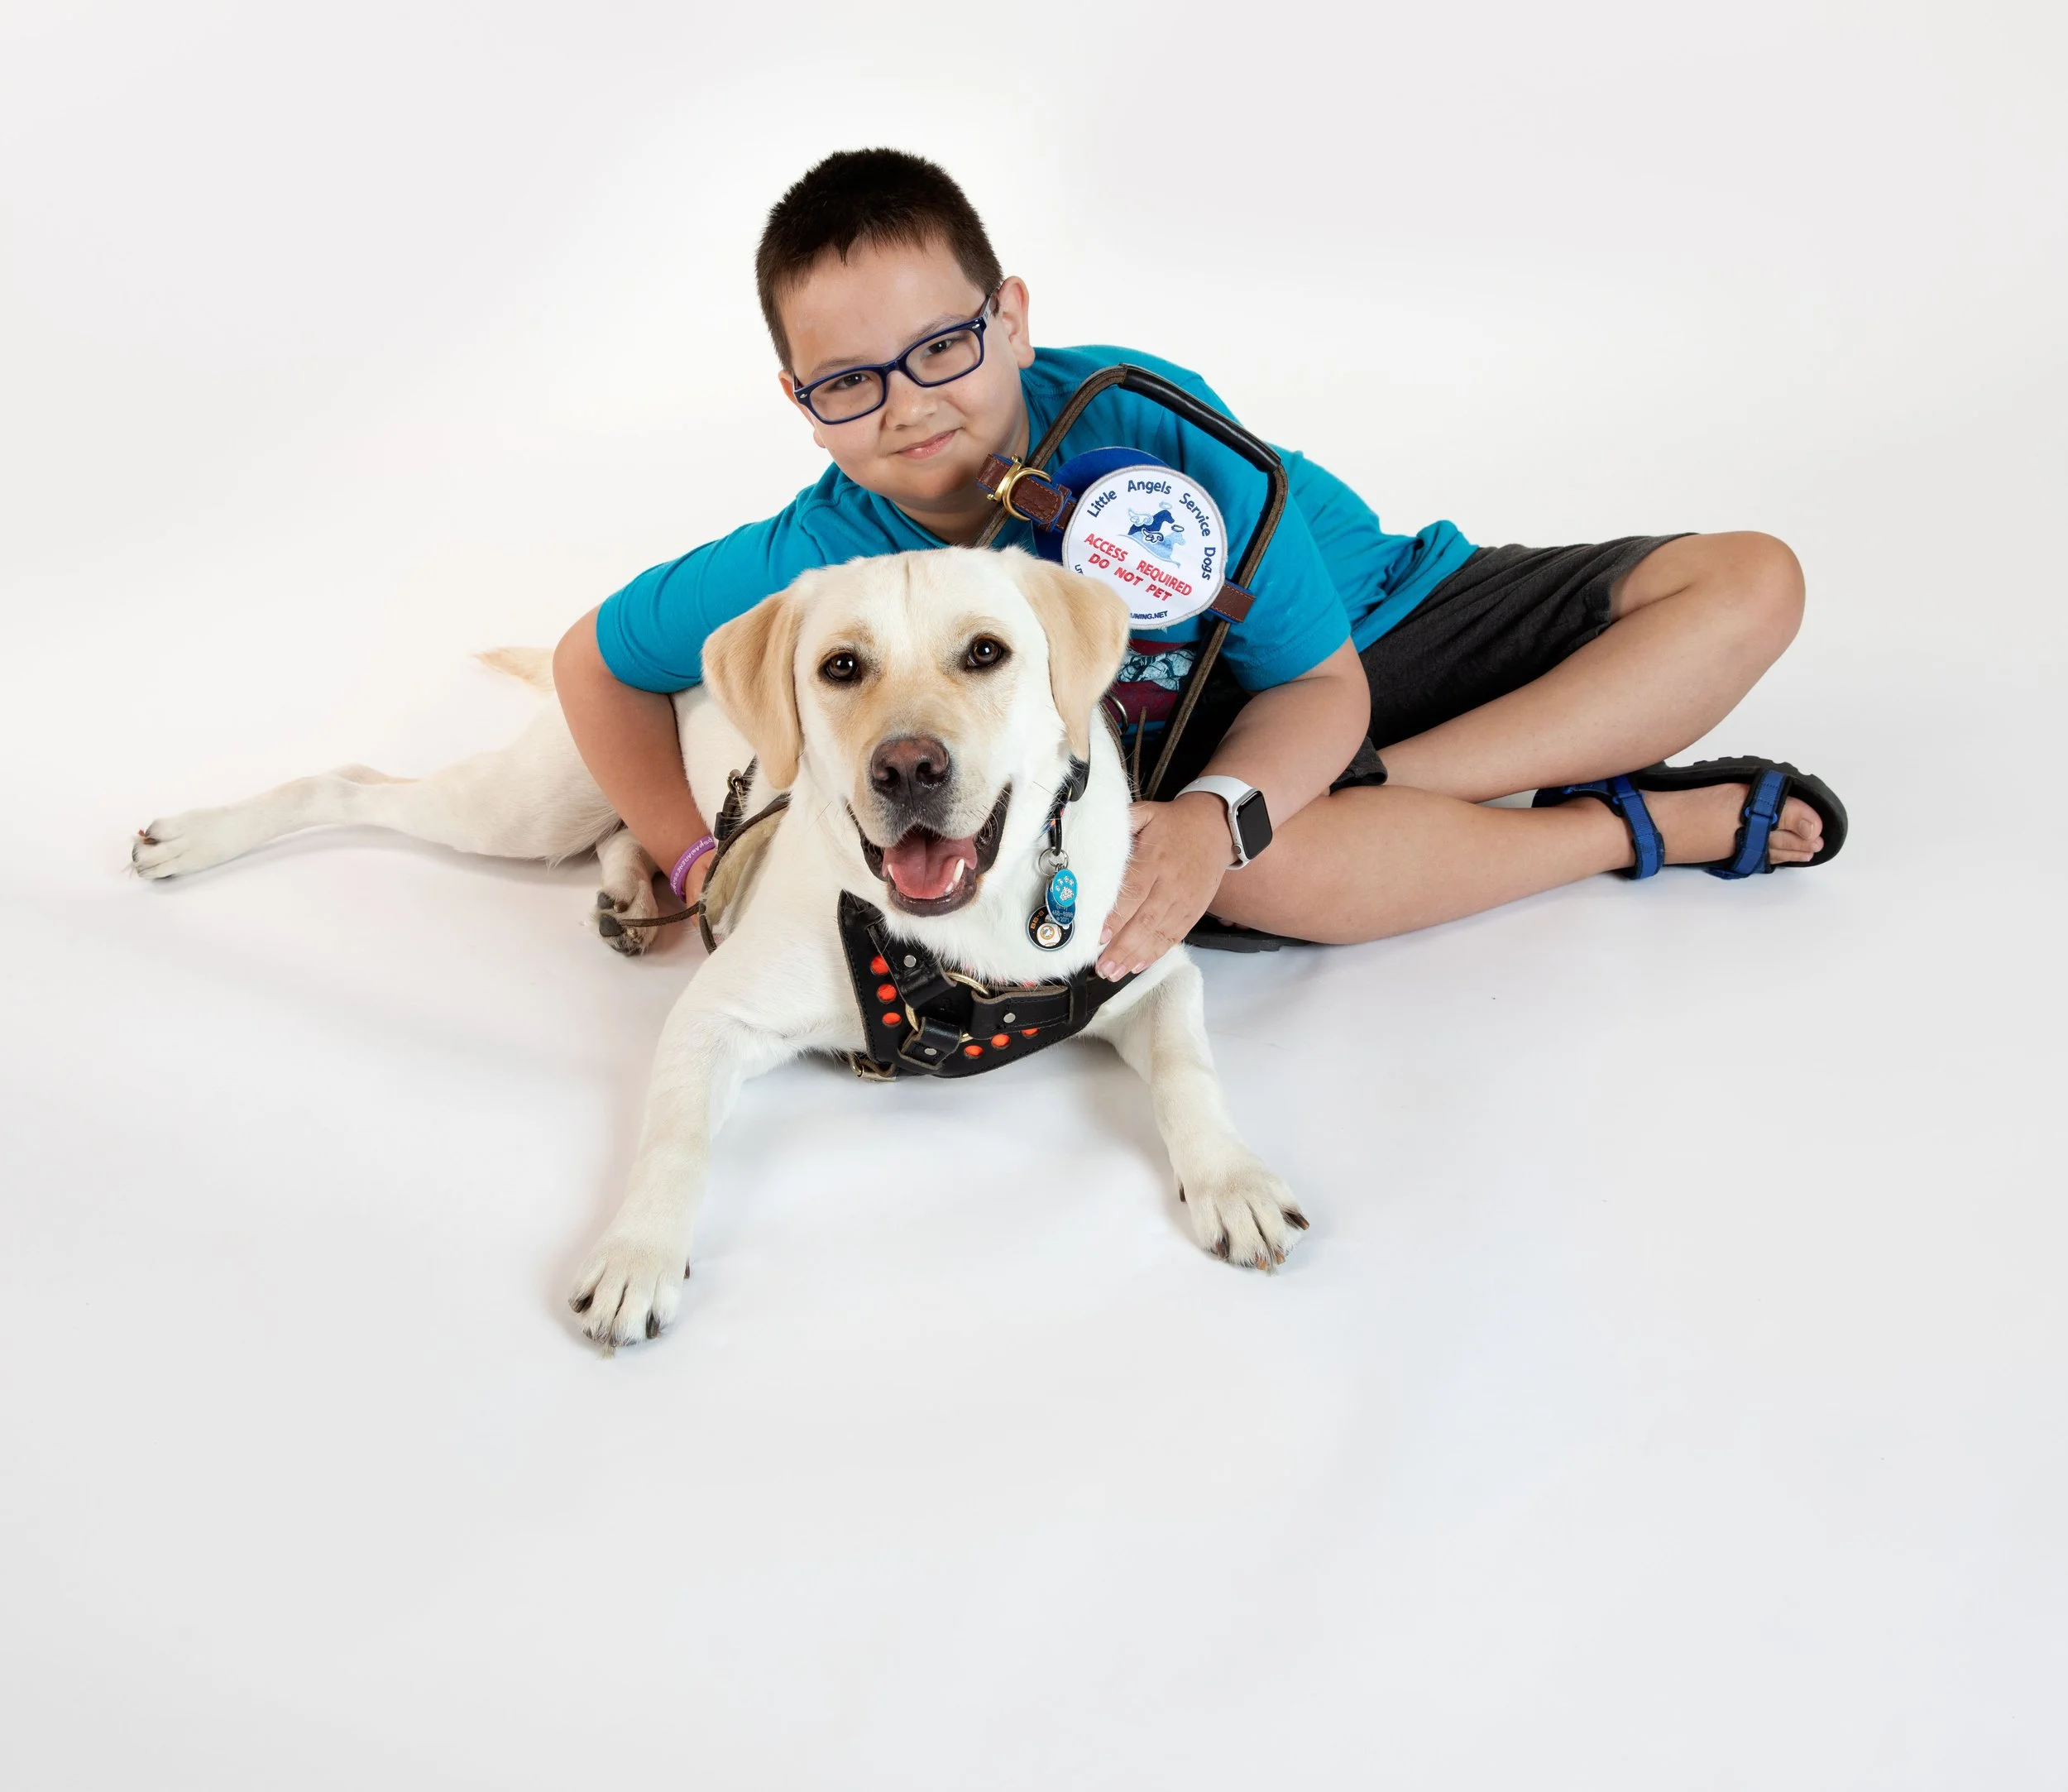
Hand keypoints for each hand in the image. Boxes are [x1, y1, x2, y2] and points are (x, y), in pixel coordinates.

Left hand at [1097, 794, 1230, 979]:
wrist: (1216, 827)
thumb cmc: (1174, 823)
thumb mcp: (1147, 812)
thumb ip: (1121, 823)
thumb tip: (1093, 831)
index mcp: (1156, 859)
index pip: (1134, 892)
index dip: (1117, 917)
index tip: (1099, 936)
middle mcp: (1171, 883)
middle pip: (1145, 919)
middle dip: (1123, 946)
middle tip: (1102, 966)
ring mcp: (1185, 900)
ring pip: (1159, 933)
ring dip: (1136, 955)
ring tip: (1115, 972)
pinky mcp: (1194, 910)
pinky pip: (1174, 935)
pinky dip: (1156, 952)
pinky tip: (1139, 964)